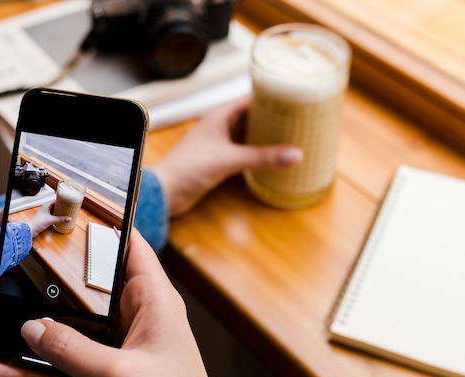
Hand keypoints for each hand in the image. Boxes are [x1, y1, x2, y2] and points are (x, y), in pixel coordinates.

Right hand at [0, 230, 223, 376]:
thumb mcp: (122, 375)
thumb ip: (74, 351)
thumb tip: (32, 329)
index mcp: (153, 301)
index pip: (127, 246)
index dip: (100, 223)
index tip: (64, 208)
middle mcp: (134, 318)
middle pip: (86, 286)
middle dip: (49, 277)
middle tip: (13, 258)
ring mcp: (116, 349)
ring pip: (69, 328)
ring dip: (33, 325)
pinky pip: (63, 367)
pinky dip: (35, 370)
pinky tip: (4, 368)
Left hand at [26, 200, 70, 236]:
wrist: (30, 229)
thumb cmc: (37, 222)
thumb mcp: (51, 220)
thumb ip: (60, 219)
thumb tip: (68, 219)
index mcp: (46, 206)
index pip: (54, 200)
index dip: (60, 200)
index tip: (66, 200)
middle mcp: (45, 209)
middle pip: (54, 206)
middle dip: (60, 206)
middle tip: (67, 207)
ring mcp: (44, 214)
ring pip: (53, 211)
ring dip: (57, 212)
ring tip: (64, 212)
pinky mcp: (44, 219)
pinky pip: (51, 216)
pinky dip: (55, 216)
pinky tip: (58, 218)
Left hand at [150, 95, 302, 216]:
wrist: (166, 191)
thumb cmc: (187, 168)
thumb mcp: (229, 159)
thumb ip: (262, 157)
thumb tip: (294, 154)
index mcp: (219, 116)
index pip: (250, 99)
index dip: (271, 97)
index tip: (293, 97)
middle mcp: (219, 127)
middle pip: (251, 117)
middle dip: (272, 117)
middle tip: (298, 118)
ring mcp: (219, 144)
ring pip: (247, 135)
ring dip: (265, 135)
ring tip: (290, 135)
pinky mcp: (218, 160)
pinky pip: (243, 151)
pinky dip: (257, 152)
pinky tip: (270, 156)